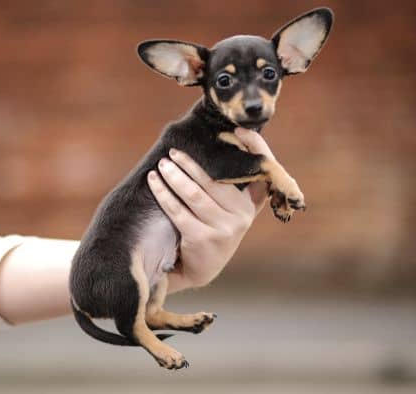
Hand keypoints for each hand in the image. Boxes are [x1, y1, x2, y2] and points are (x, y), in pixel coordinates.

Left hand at [147, 128, 274, 292]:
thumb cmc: (213, 231)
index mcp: (252, 207)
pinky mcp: (203, 238)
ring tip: (162, 165)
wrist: (201, 269)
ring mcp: (224, 229)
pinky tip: (154, 182)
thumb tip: (219, 144)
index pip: (261, 173)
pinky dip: (163, 193)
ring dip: (174, 175)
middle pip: (215, 181)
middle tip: (173, 153)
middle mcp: (242, 217)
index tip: (238, 131)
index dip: (256, 147)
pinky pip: (178, 209)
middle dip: (190, 164)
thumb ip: (232, 187)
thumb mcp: (231, 212)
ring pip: (194, 193)